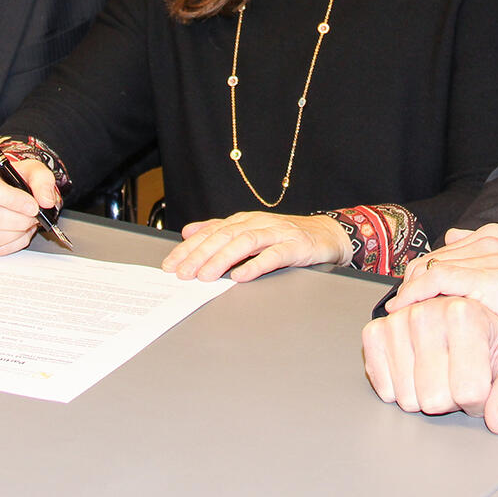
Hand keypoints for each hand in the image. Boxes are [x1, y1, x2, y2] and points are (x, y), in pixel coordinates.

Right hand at [0, 157, 58, 254]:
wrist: (3, 185)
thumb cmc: (13, 178)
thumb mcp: (31, 170)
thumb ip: (42, 181)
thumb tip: (46, 201)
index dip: (13, 201)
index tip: (32, 206)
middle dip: (19, 220)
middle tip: (34, 217)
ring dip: (16, 234)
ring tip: (27, 224)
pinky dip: (10, 244)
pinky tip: (18, 233)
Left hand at [161, 212, 351, 281]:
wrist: (326, 234)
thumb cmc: (286, 235)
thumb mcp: (250, 229)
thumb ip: (219, 230)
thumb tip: (189, 232)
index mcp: (244, 220)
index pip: (211, 232)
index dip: (189, 248)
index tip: (171, 264)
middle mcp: (258, 223)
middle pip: (224, 236)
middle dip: (200, 255)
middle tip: (183, 273)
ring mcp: (277, 233)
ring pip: (245, 242)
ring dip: (223, 259)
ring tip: (206, 276)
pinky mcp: (294, 246)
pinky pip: (273, 255)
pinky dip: (255, 265)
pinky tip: (241, 276)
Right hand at [362, 296, 497, 434]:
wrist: (456, 317)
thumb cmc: (486, 340)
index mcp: (466, 314)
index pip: (469, 391)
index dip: (479, 399)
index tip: (481, 380)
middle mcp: (427, 311)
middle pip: (434, 399)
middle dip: (449, 399)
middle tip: (456, 375)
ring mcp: (397, 321)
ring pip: (407, 399)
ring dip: (423, 394)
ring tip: (437, 370)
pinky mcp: (374, 333)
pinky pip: (383, 388)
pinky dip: (398, 389)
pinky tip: (414, 369)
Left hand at [388, 224, 497, 375]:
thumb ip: (496, 258)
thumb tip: (458, 239)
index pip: (445, 249)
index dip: (424, 271)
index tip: (411, 291)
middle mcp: (493, 242)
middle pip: (433, 257)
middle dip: (412, 281)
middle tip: (399, 304)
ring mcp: (491, 259)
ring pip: (432, 266)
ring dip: (409, 288)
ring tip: (397, 309)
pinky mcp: (490, 281)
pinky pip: (438, 281)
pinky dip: (416, 293)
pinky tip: (405, 308)